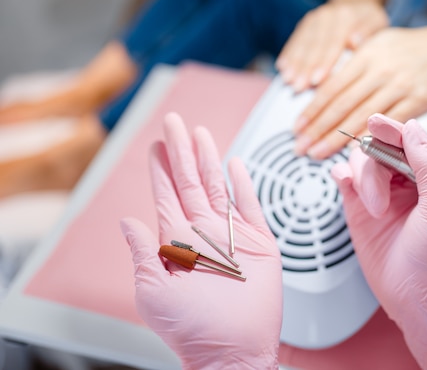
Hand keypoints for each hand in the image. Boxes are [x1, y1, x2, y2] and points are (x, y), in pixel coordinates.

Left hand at [120, 112, 282, 369]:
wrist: (234, 349)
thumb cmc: (192, 328)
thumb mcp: (153, 292)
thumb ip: (142, 253)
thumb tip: (126, 222)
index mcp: (176, 241)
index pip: (165, 194)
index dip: (159, 167)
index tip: (156, 144)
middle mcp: (202, 232)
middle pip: (189, 180)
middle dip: (181, 150)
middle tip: (175, 122)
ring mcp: (230, 234)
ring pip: (216, 185)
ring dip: (208, 158)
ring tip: (201, 134)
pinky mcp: (257, 241)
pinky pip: (249, 204)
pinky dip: (243, 183)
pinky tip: (236, 165)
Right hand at [276, 0, 388, 92]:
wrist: (356, 1)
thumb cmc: (370, 22)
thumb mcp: (377, 24)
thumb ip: (368, 33)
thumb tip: (356, 41)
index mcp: (346, 17)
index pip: (333, 44)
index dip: (324, 63)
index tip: (317, 81)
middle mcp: (327, 15)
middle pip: (314, 46)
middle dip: (305, 68)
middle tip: (298, 87)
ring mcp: (314, 18)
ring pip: (302, 44)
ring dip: (293, 64)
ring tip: (287, 81)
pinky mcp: (305, 23)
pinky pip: (295, 40)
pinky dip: (288, 54)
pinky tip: (281, 68)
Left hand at [294, 20, 426, 158]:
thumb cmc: (413, 48)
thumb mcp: (378, 43)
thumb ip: (353, 63)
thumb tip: (325, 83)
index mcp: (366, 56)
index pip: (331, 87)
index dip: (312, 110)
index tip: (297, 127)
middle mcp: (380, 71)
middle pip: (341, 105)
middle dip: (317, 130)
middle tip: (300, 147)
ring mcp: (400, 86)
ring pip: (361, 118)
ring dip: (336, 139)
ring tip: (318, 152)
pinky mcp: (418, 101)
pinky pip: (389, 124)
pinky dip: (370, 139)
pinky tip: (354, 151)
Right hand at [331, 113, 426, 368]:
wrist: (417, 296)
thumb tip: (414, 128)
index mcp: (425, 179)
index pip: (405, 142)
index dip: (390, 130)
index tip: (376, 122)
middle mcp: (401, 184)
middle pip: (376, 151)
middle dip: (375, 167)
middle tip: (381, 195)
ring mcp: (377, 195)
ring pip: (357, 164)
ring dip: (362, 180)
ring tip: (375, 209)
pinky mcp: (357, 210)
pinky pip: (343, 181)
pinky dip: (340, 176)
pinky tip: (346, 185)